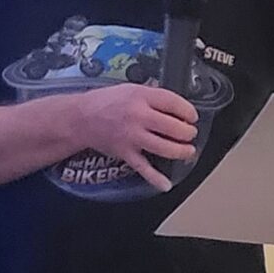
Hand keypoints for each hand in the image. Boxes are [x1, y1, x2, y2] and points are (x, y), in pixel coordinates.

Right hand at [75, 83, 197, 191]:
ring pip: (164, 147)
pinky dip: (155, 178)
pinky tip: (166, 184)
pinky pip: (143, 168)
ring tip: (188, 151)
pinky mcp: (126, 153)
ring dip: (181, 151)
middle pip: (173, 126)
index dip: (188, 111)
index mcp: (141, 96)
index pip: (173, 103)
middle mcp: (138, 116)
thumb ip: (152, 95)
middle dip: (187, 132)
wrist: (81, 118)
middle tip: (190, 134)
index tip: (192, 117)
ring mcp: (132, 136)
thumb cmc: (105, 102)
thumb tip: (174, 104)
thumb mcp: (131, 88)